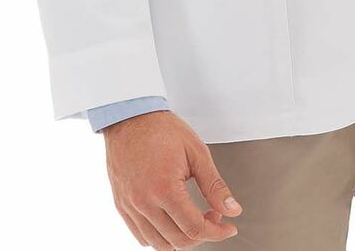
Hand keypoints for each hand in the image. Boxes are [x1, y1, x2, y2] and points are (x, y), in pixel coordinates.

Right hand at [103, 109, 242, 246]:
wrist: (129, 116)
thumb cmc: (161, 129)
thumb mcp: (196, 152)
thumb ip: (215, 185)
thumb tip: (232, 210)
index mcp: (164, 189)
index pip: (195, 228)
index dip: (217, 232)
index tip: (228, 227)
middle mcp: (144, 203)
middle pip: (178, 241)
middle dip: (203, 234)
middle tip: (213, 215)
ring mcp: (130, 206)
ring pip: (159, 244)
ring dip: (181, 239)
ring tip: (193, 218)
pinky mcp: (121, 206)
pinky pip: (141, 236)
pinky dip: (160, 237)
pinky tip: (172, 221)